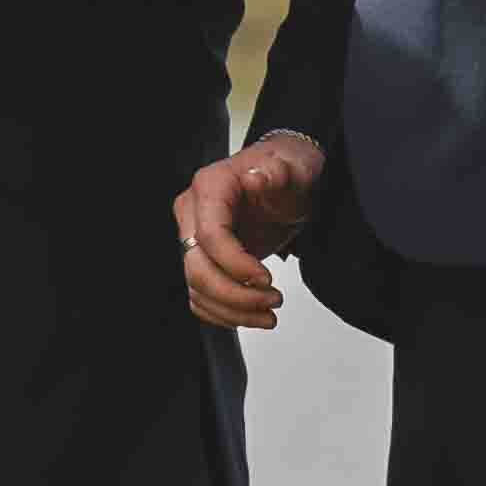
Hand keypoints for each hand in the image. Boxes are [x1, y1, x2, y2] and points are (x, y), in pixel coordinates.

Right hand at [177, 132, 323, 330]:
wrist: (287, 184)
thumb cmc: (286, 173)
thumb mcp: (291, 169)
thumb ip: (276, 173)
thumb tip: (257, 177)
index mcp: (210, 187)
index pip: (210, 236)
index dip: (236, 265)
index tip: (267, 279)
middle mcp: (193, 213)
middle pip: (197, 269)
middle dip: (236, 295)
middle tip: (273, 300)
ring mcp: (194, 238)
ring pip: (197, 289)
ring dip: (232, 311)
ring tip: (269, 313)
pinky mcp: (203, 259)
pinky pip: (201, 295)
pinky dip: (224, 313)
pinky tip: (252, 315)